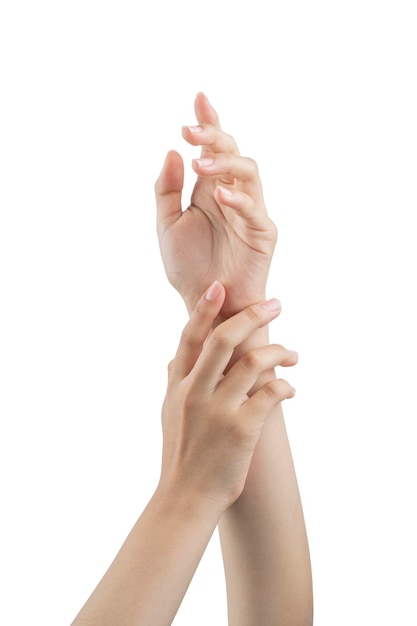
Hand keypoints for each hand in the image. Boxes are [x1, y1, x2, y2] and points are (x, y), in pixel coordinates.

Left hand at [155, 93, 277, 318]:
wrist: (205, 304)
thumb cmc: (189, 268)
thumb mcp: (167, 225)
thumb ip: (167, 190)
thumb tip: (172, 152)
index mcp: (209, 191)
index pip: (212, 150)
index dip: (209, 123)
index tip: (198, 98)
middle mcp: (231, 196)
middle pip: (231, 153)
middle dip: (214, 136)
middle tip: (190, 131)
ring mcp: (250, 213)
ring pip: (249, 173)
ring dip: (225, 163)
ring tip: (199, 163)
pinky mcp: (263, 234)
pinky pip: (256, 210)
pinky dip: (239, 200)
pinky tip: (219, 195)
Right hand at [157, 282, 296, 512]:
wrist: (185, 498)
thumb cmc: (180, 454)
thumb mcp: (168, 413)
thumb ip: (173, 381)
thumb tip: (173, 356)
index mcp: (177, 386)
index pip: (190, 337)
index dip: (204, 310)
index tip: (219, 286)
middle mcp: (195, 393)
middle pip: (224, 339)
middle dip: (252, 315)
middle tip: (275, 304)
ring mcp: (218, 410)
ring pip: (253, 362)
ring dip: (279, 352)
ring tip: (292, 355)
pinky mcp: (242, 429)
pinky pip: (271, 393)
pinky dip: (285, 385)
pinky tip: (290, 388)